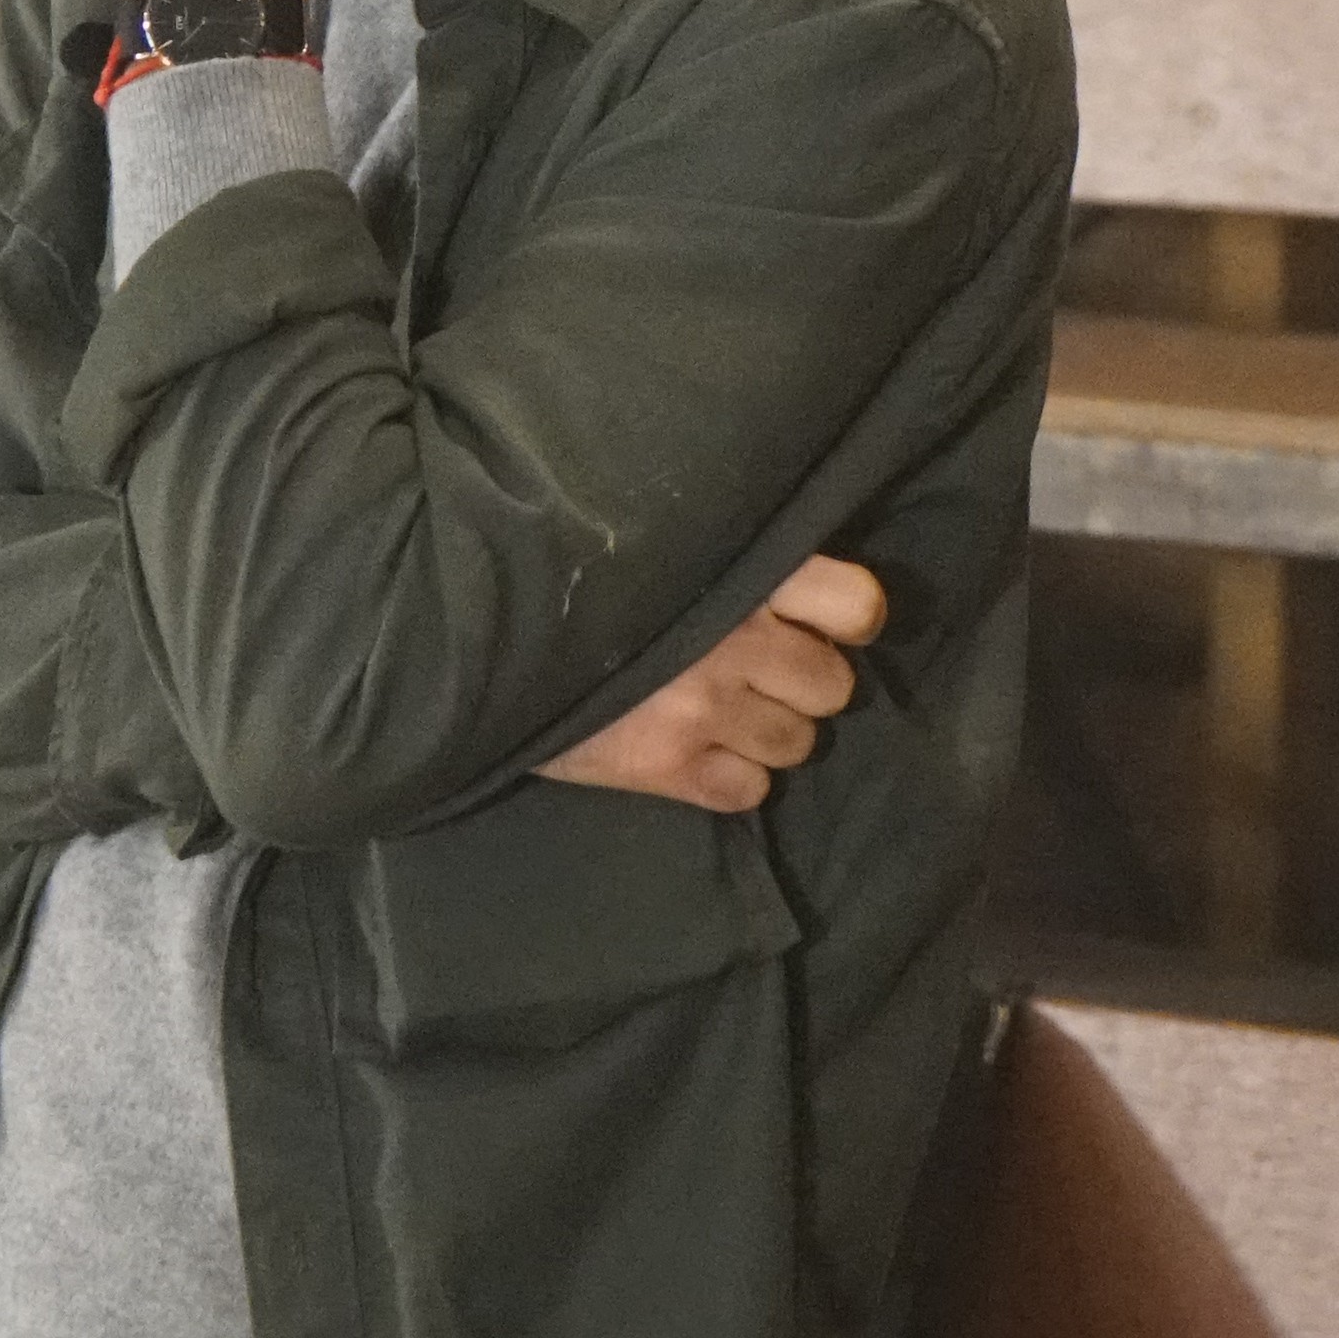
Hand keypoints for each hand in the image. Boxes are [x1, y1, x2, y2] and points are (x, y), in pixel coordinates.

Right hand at [541, 557, 888, 813]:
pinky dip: (731, 779)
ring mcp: (705, 710)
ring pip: (797, 744)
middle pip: (834, 686)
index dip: (848, 619)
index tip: (821, 623)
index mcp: (743, 574)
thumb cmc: (577, 577)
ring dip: (770, 734)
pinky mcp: (666, 768)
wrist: (481, 630)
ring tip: (722, 715)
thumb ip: (723, 556)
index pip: (856, 604)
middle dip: (804, 684)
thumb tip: (780, 572)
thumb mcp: (662, 545)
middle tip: (760, 675)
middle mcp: (737, 643)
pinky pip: (748, 791)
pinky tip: (696, 755)